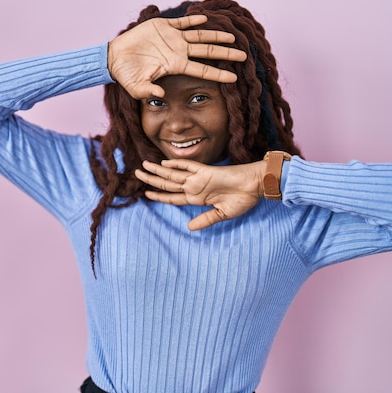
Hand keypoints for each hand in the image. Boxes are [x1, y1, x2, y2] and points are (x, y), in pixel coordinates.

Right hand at [107, 15, 247, 99]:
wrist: (114, 58)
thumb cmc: (126, 75)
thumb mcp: (137, 87)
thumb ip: (149, 91)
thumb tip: (162, 95)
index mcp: (175, 66)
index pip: (202, 70)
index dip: (218, 74)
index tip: (234, 78)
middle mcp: (178, 52)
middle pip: (208, 52)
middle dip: (226, 54)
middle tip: (244, 56)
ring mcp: (172, 39)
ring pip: (200, 36)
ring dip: (216, 36)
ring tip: (232, 37)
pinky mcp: (163, 27)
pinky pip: (183, 23)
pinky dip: (194, 20)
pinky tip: (205, 19)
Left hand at [134, 159, 266, 229]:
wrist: (255, 186)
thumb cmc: (242, 200)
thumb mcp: (222, 214)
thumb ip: (205, 220)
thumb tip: (189, 228)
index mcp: (196, 198)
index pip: (172, 197)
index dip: (158, 196)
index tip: (145, 194)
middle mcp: (194, 187)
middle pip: (167, 184)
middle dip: (151, 179)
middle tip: (136, 173)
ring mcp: (199, 178)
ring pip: (172, 175)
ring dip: (157, 171)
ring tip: (143, 166)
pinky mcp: (206, 171)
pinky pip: (189, 167)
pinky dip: (176, 165)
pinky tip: (163, 164)